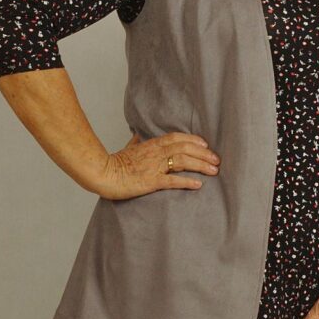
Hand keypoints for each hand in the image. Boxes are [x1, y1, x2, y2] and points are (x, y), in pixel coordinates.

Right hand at [95, 130, 220, 200]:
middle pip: (185, 149)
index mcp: (151, 145)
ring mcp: (154, 167)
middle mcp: (155, 153)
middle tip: (217, 160)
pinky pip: (172, 181)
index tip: (206, 145)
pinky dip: (186, 181)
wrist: (102, 174)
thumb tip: (138, 134)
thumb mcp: (127, 149)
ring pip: (182, 161)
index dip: (193, 140)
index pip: (177, 138)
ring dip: (200, 165)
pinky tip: (198, 184)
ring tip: (213, 171)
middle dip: (203, 154)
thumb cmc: (113, 163)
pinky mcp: (151, 181)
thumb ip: (136, 141)